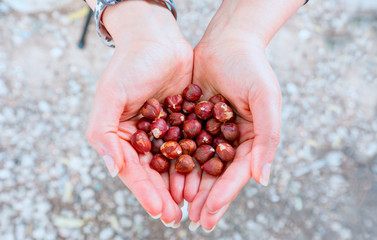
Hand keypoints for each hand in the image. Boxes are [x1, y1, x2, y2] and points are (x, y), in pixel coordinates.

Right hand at [86, 1, 192, 225]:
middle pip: (153, 172)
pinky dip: (195, 162)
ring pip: (172, 163)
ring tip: (191, 205)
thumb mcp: (110, 96)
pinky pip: (189, 146)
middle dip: (164, 195)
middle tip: (176, 217)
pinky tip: (204, 178)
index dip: (144, 192)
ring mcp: (163, 130)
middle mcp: (142, 137)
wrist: (158, 39)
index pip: (132, 170)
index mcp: (120, 135)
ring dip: (180, 184)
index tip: (158, 211)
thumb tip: (112, 171)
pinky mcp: (183, 121)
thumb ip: (103, 134)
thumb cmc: (130, 65)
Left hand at [186, 0, 303, 230]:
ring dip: (187, 184)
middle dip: (203, 198)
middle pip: (216, 175)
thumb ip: (268, 139)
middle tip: (189, 220)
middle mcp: (231, 140)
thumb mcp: (266, 100)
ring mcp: (211, 132)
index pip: (237, 175)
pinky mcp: (193, 121)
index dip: (223, 197)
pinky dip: (175, 160)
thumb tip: (263, 180)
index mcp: (252, 140)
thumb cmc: (252, 68)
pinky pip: (183, 144)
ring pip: (197, 163)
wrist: (227, 42)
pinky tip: (164, 175)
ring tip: (175, 204)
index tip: (208, 217)